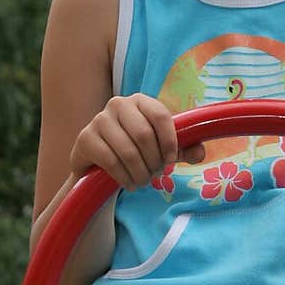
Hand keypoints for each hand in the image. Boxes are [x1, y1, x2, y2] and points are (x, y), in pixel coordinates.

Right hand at [69, 94, 204, 190]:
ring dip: (140, 173)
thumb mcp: (162, 149)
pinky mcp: (85, 138)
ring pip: (128, 152)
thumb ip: (183, 149)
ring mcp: (99, 120)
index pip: (161, 116)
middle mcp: (118, 104)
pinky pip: (110, 161)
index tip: (170, 161)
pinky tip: (128, 183)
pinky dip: (124, 178)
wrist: (99, 163)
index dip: (170, 142)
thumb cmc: (137, 151)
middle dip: (154, 162)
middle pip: (144, 136)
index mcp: (140, 101)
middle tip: (155, 174)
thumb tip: (199, 153)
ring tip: (142, 181)